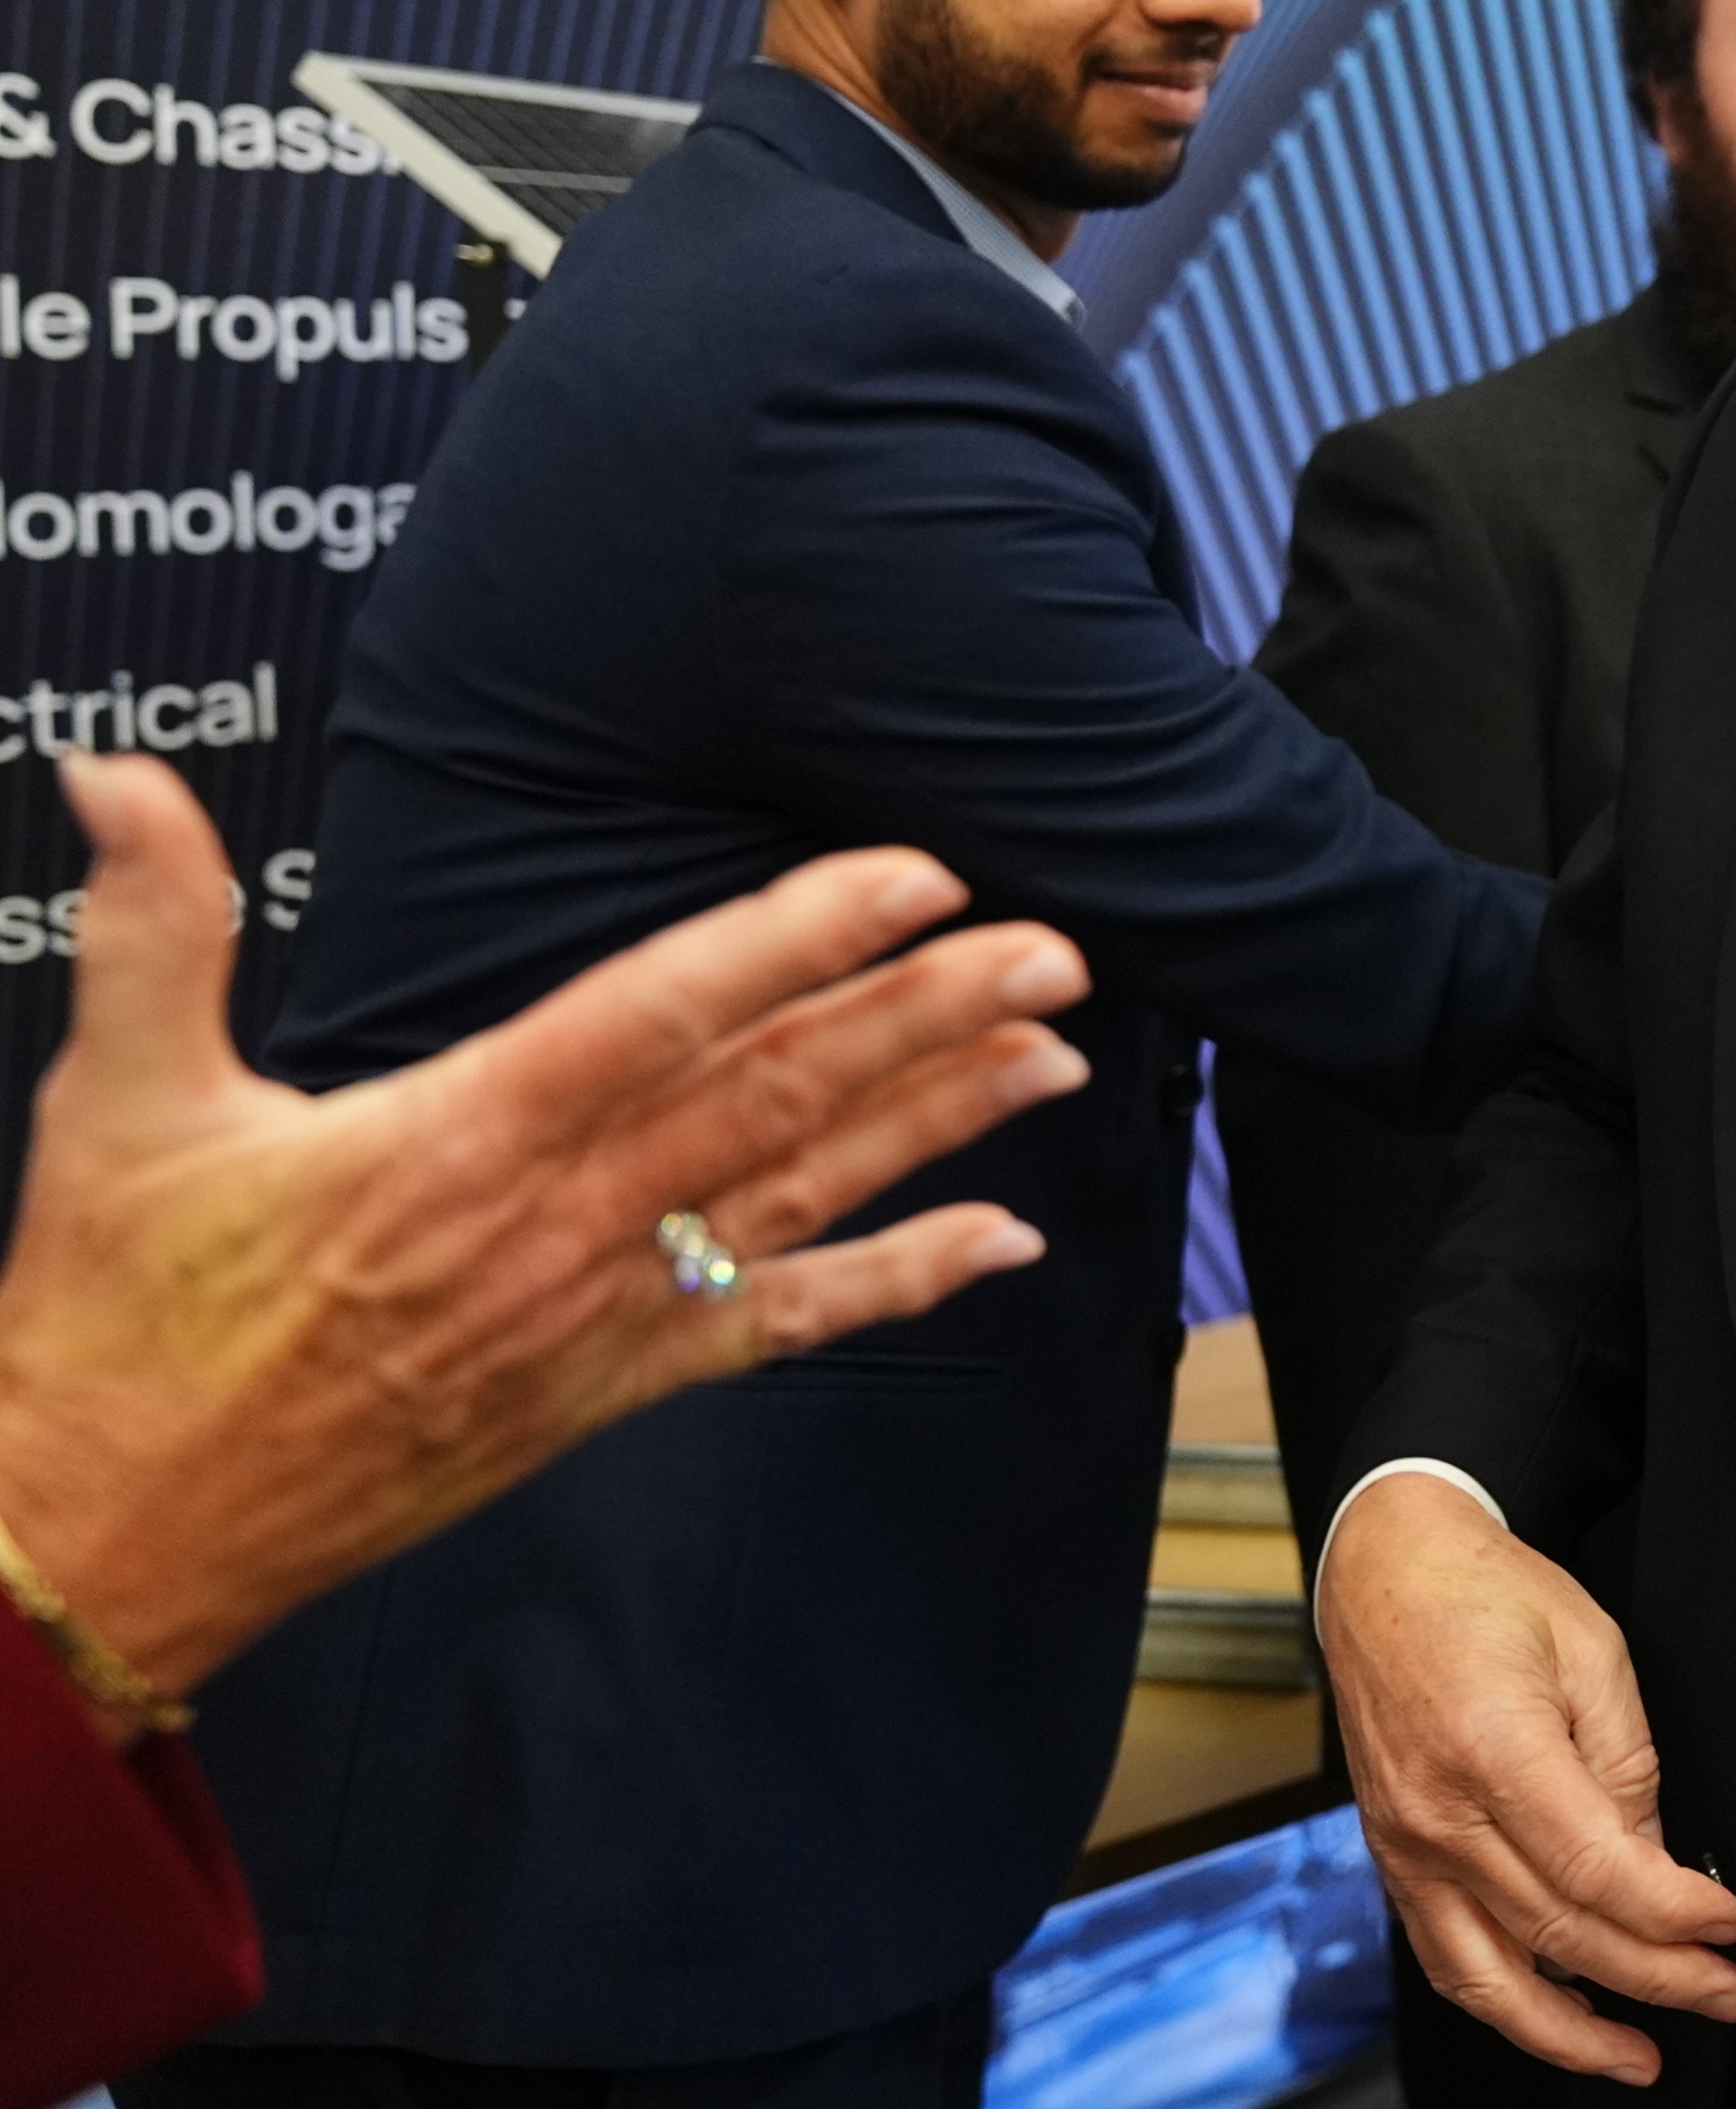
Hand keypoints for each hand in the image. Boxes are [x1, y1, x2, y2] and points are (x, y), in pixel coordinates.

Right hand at [0, 751, 1087, 1726]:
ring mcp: (595, 1314)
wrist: (105, 1540)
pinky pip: (778, 1325)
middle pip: (777, 1095)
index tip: (915, 879)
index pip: (664, 1012)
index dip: (797, 939)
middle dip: (927, 1014)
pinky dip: (897, 1282)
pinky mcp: (605, 1389)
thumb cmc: (112, 1323)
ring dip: (941, 1120)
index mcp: (457, 1136)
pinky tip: (1002, 1242)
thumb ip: (148, 925)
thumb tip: (114, 771)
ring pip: (803, 1193)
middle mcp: (555, 1224)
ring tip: (1055, 1049)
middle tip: (1054, 947)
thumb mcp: (118, 1104)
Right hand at [1322, 1474, 1735, 2079]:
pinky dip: (1504, 2003)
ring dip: (1572, 2032)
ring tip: (1641, 2056)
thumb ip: (1629, 1764)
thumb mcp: (1594, 1651)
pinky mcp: (1395, 1859)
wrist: (1388, 1573)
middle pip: (1558, 1932)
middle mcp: (1440, 1813)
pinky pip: (1447, 1956)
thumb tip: (1658, 1861)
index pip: (1599, 1872)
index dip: (1674, 1915)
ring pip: (1490, 1975)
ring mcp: (1407, 1846)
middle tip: (1722, 1992)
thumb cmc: (1486, 1593)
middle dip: (1655, 1977)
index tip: (1726, 1928)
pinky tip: (1556, 2019)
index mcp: (1496, 1749)